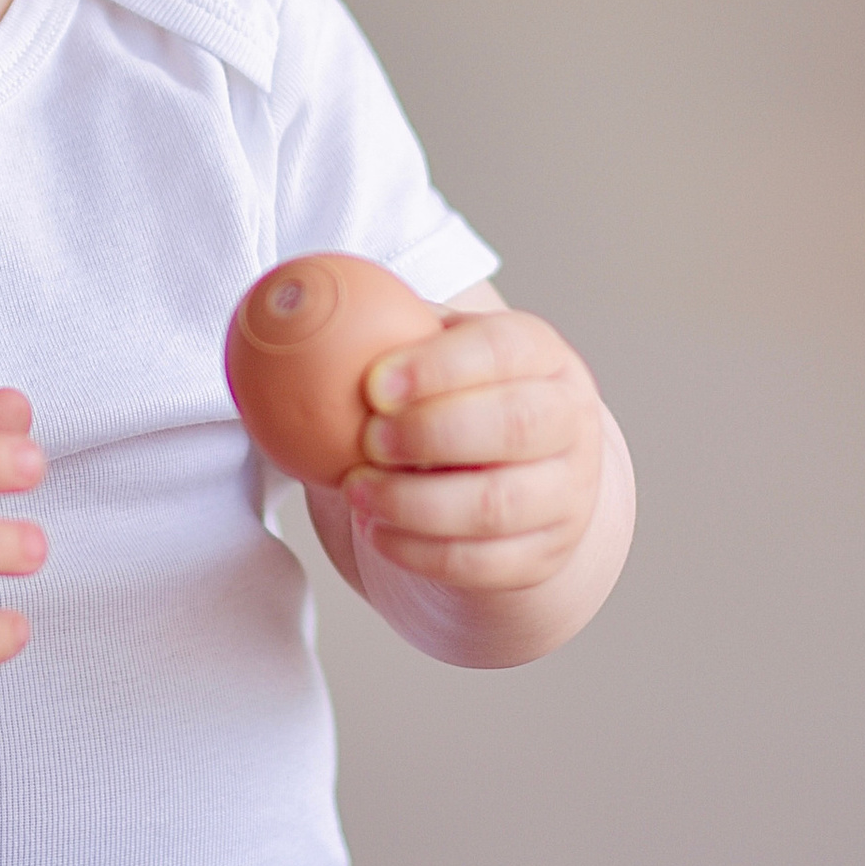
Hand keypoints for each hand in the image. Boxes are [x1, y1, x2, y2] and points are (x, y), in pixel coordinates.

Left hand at [342, 307, 604, 597]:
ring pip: (497, 504)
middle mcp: (569, 421)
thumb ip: (384, 332)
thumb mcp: (433, 359)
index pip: (505, 349)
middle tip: (369, 442)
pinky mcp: (544, 556)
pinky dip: (421, 552)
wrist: (514, 486)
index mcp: (541, 356)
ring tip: (359, 491)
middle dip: (432, 433)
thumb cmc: (452, 403)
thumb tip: (295, 301)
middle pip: (516, 425)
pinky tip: (378, 533)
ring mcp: (565, 494)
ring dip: (415, 502)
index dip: (440, 367)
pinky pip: (484, 564)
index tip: (374, 385)